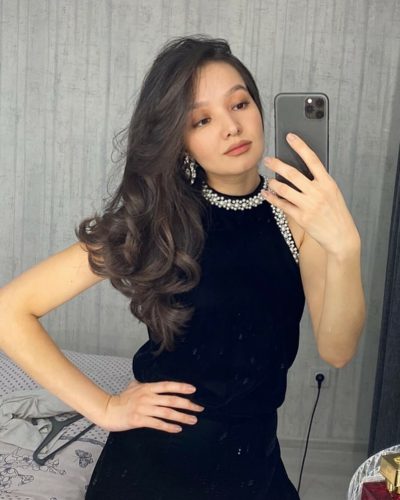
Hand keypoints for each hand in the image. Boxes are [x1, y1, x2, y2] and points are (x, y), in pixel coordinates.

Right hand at [99, 379, 204, 432]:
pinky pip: (157, 424)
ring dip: (182, 417)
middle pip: (171, 400)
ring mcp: (143, 408)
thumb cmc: (121, 399)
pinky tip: (178, 429)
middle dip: (187, 404)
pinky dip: (169, 427)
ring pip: (167, 412)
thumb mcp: (133, 386)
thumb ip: (144, 384)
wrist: (108, 410)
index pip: (167, 385)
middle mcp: (147, 397)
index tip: (193, 390)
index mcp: (147, 387)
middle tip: (199, 408)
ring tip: (193, 420)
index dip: (181, 387)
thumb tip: (152, 382)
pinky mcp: (139, 420)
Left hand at [262, 133, 359, 255]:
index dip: (300, 146)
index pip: (312, 159)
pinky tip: (267, 194)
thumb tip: (300, 171)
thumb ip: (318, 182)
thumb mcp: (332, 193)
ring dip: (273, 183)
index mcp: (327, 182)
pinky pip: (282, 205)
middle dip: (277, 164)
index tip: (290, 137)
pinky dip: (272, 199)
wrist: (341, 236)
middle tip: (268, 160)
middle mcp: (317, 192)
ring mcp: (309, 205)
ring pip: (284, 190)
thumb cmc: (336, 213)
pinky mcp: (301, 218)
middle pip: (293, 173)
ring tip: (269, 180)